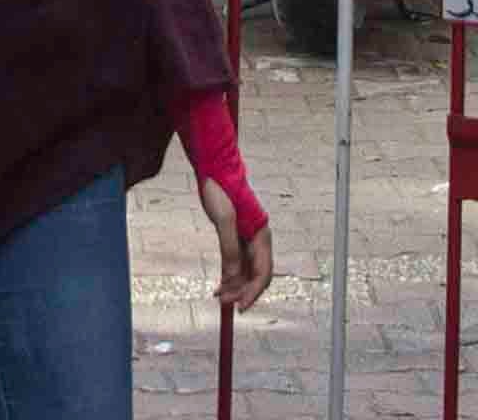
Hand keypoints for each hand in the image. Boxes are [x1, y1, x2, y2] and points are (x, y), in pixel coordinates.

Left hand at [210, 191, 277, 314]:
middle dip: (243, 291)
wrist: (214, 170)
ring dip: (235, 286)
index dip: (253, 292)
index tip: (241, 307)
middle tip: (225, 304)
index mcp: (261, 235)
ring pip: (246, 271)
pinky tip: (220, 285)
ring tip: (219, 296)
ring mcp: (247, 239)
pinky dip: (230, 276)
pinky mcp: (236, 237)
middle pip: (256, 275)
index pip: (263, 272)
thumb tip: (233, 279)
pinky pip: (237, 263)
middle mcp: (258, 239)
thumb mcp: (224, 221)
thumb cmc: (220, 191)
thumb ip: (231, 250)